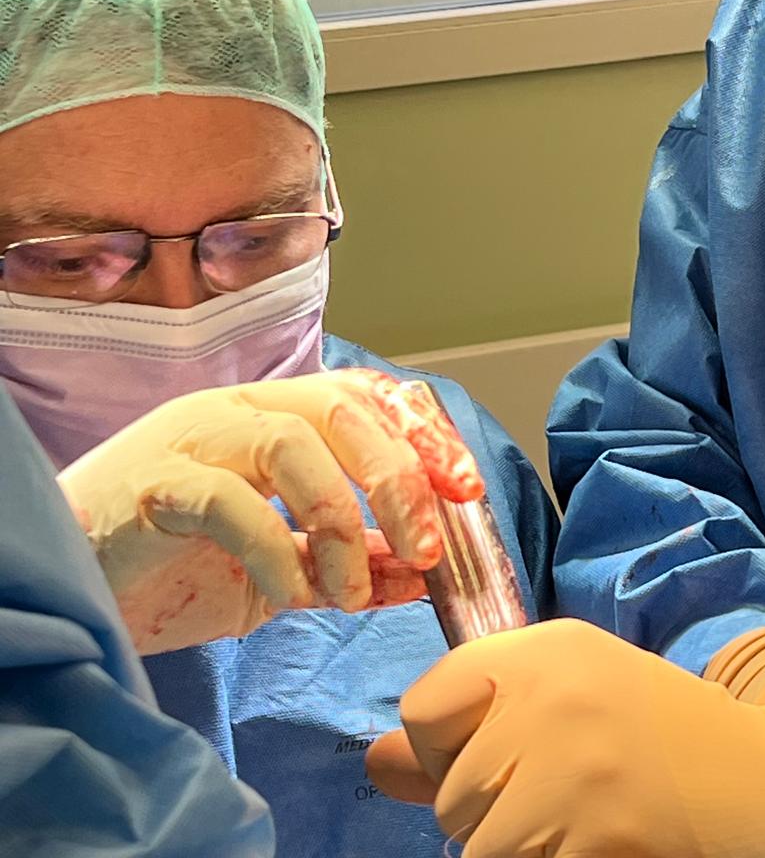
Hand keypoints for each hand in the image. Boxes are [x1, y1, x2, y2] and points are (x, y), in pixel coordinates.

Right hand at [58, 370, 482, 653]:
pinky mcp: (155, 484)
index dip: (425, 435)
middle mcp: (241, 410)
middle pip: (343, 410)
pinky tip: (289, 594)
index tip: (466, 491)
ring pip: (292, 442)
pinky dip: (273, 548)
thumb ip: (348, 561)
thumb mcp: (281, 570)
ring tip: (350, 590)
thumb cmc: (174, 565)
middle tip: (429, 548)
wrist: (70, 582)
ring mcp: (196, 438)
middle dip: (400, 477)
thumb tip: (419, 572)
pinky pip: (228, 499)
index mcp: (277, 415)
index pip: (368, 397)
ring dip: (340, 520)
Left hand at [365, 619, 764, 857]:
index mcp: (544, 650)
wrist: (763, 778)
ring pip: (477, 845)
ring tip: (576, 823)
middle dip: (489, 812)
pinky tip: (596, 844)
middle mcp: (553, 696)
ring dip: (516, 849)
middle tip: (560, 794)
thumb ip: (467, 725)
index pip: (426, 705)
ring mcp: (576, 768)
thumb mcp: (563, 700)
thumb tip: (372, 762)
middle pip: (451, 793)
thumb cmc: (651, 733)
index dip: (446, 745)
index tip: (493, 750)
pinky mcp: (600, 835)